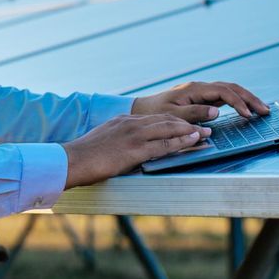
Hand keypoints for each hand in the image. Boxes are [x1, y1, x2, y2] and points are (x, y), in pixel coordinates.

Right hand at [61, 114, 211, 188]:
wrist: (72, 160)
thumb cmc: (85, 155)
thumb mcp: (105, 139)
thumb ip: (120, 138)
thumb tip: (129, 149)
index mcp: (124, 120)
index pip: (156, 118)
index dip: (175, 121)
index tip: (188, 123)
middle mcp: (132, 123)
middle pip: (167, 119)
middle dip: (188, 123)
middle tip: (206, 125)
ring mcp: (134, 135)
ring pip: (169, 129)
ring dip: (191, 131)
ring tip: (206, 133)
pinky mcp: (135, 150)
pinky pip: (164, 145)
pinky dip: (181, 142)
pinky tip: (193, 141)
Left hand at [131, 81, 270, 122]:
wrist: (143, 109)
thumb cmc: (155, 112)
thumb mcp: (172, 115)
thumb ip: (194, 113)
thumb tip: (216, 112)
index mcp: (194, 89)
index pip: (223, 92)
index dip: (238, 102)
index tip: (248, 115)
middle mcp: (200, 87)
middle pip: (231, 88)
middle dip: (249, 98)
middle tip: (265, 111)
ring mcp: (202, 92)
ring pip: (229, 91)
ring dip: (246, 99)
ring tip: (261, 110)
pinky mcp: (201, 98)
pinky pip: (224, 97)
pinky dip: (237, 102)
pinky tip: (246, 109)